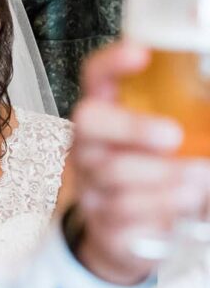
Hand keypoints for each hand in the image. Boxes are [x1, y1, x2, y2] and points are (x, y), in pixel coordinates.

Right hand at [69, 41, 209, 284]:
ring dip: (164, 174)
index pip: (96, 75)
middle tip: (172, 135)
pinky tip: (187, 199)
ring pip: (112, 171)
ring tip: (200, 175)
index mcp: (108, 112)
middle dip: (131, 126)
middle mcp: (89, 142)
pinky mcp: (99, 217)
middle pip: (87, 120)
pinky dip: (162, 205)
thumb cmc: (157, 176)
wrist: (131, 234)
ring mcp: (89, 180)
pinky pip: (123, 210)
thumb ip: (192, 117)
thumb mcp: (171, 144)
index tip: (139, 53)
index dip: (112, 62)